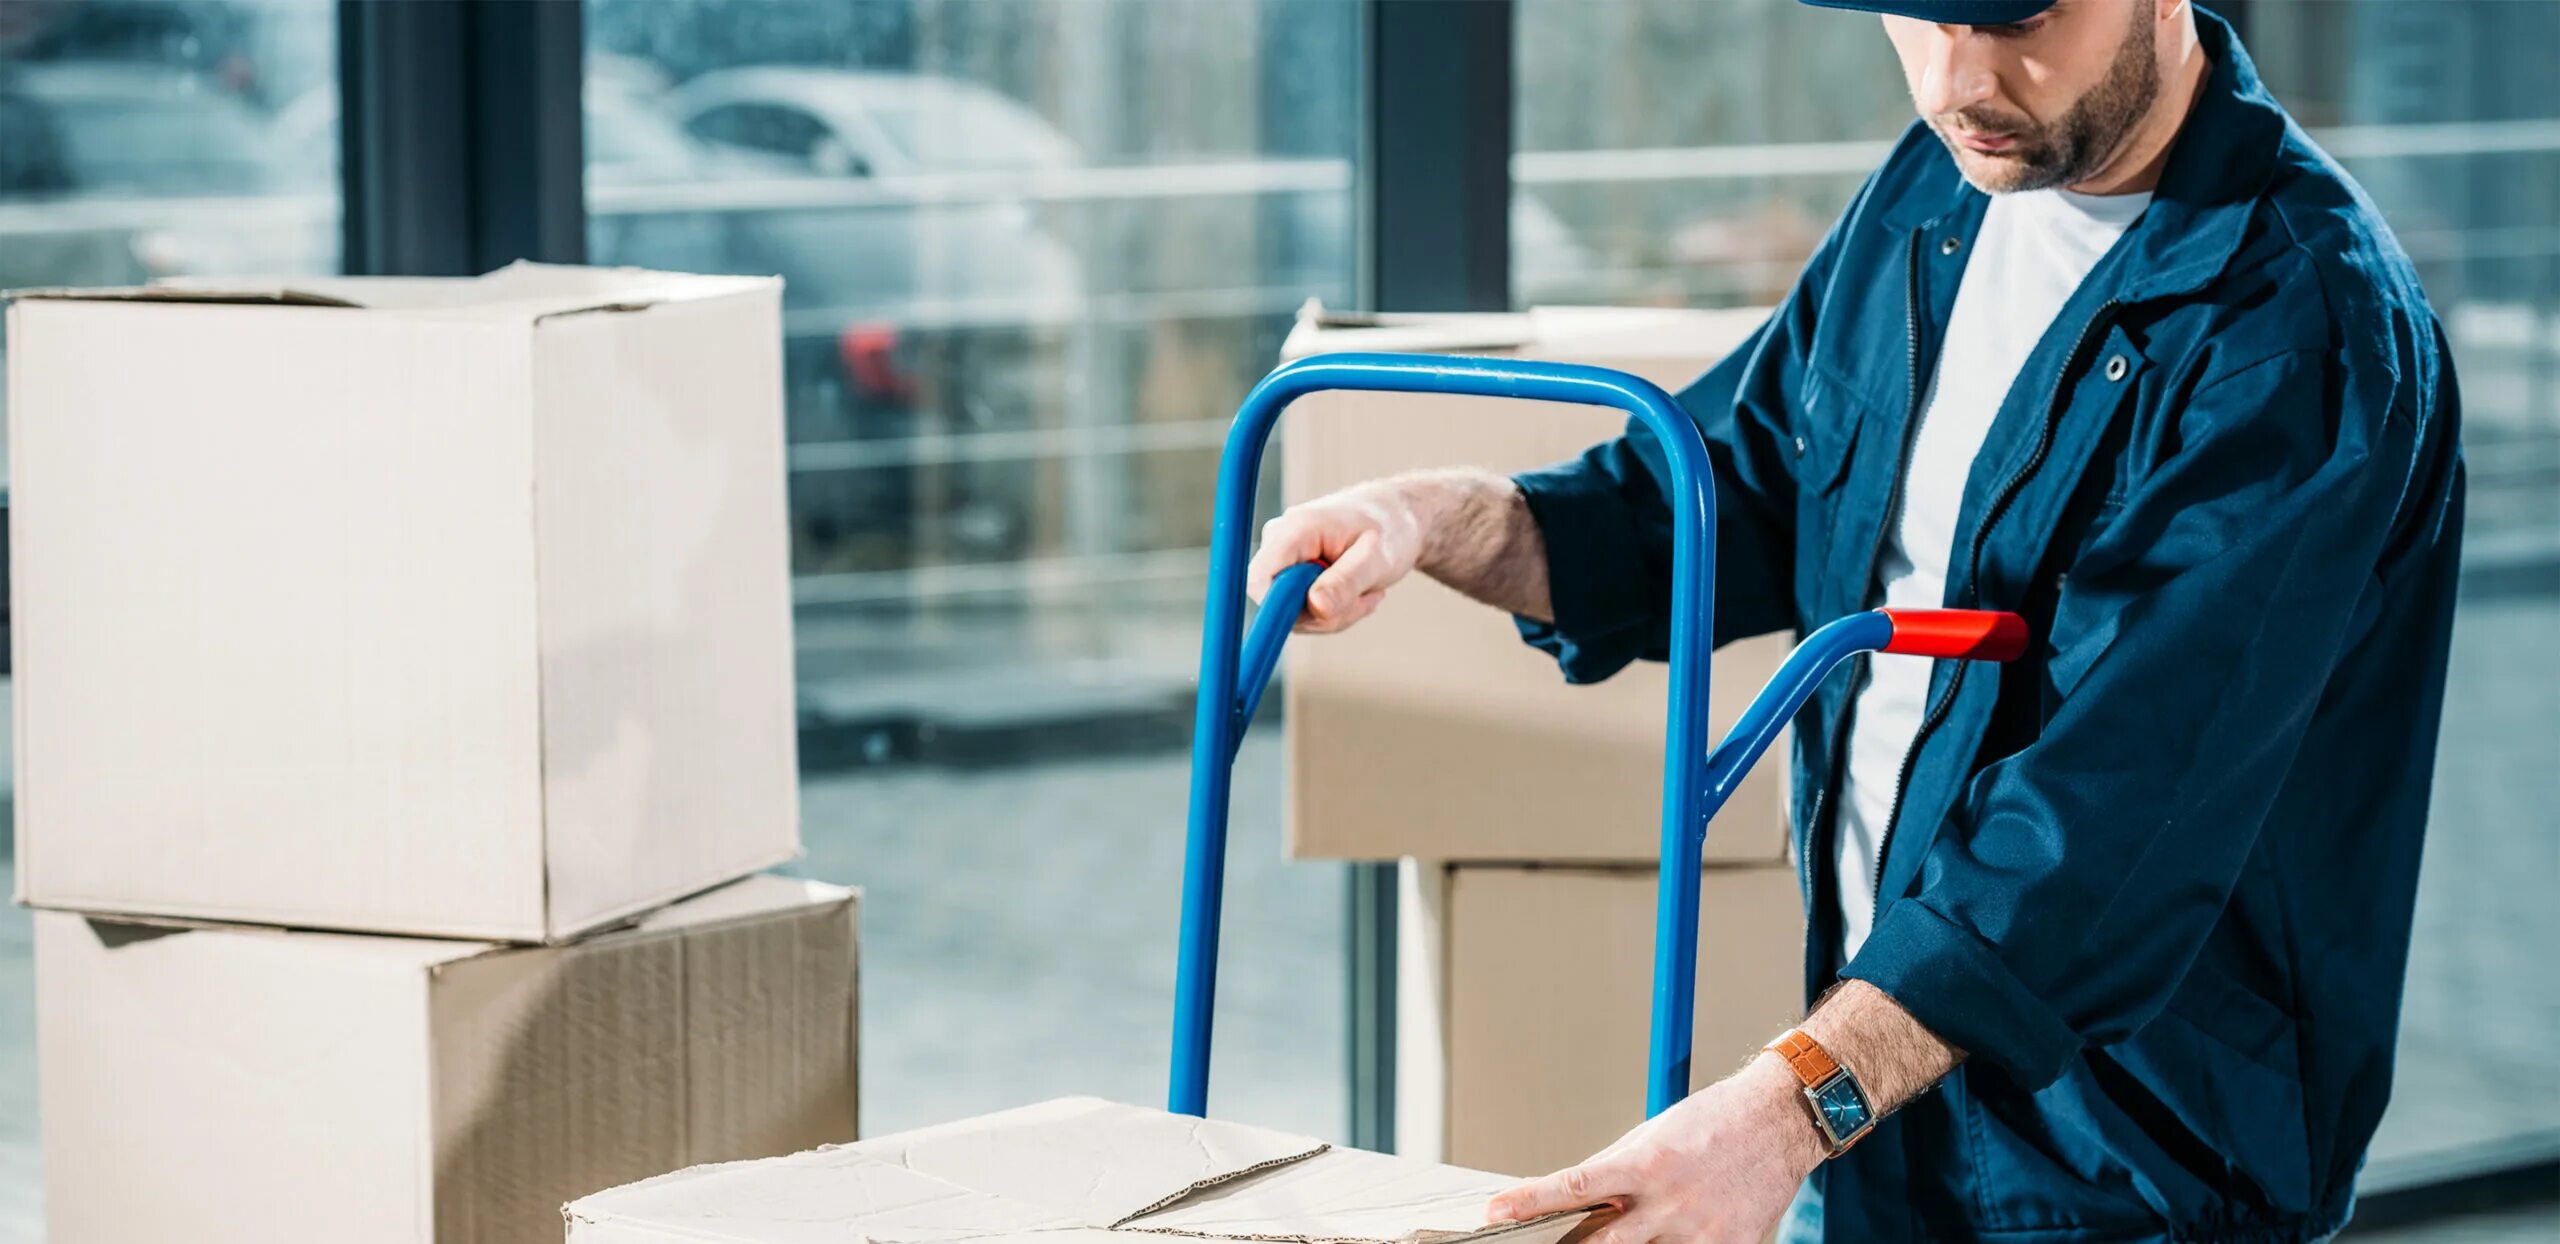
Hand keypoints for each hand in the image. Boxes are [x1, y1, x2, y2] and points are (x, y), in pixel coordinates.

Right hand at [1245, 478, 1434, 632]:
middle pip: (1279, 603)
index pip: (1259, 579)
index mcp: (1296, 529)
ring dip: (1334, 614)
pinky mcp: (1289, 574)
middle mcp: (1280, 541)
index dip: (1282, 608)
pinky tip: (1355, 591)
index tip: (1324, 612)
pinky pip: (1302, 611)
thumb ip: (1346, 583)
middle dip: (1323, 614)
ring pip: (1294, 613)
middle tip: (1363, 597)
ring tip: (1364, 591)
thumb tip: (1316, 607)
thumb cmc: (1390, 531)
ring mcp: (1283, 558)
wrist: (1395, 517)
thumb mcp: (1378, 559)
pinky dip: (1331, 611)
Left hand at [1483, 1055, 1827, 1243]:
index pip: (1571, 1186)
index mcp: (1644, 1163)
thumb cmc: (1715, 1120)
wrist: (1779, 1121)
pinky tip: (1681, 1232)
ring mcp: (1700, 1231)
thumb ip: (1615, 1171)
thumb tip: (1575, 1198)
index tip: (1494, 1212)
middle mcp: (1668, 1201)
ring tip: (1642, 1227)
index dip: (1527, 1202)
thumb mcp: (1652, 1135)